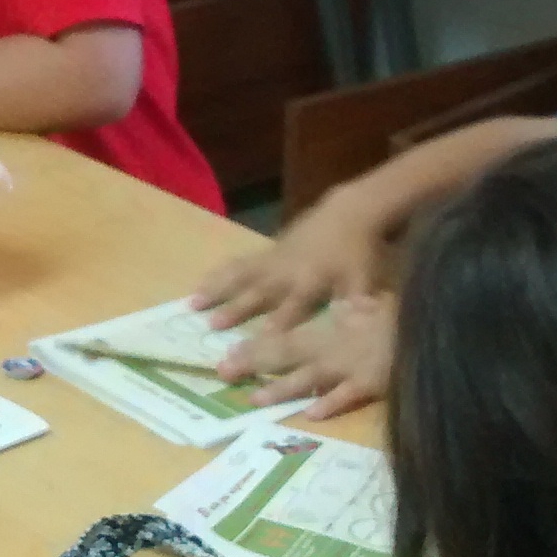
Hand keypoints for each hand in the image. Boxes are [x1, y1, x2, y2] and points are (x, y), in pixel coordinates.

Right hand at [191, 186, 389, 332]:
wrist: (348, 213)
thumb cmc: (358, 252)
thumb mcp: (364, 280)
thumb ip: (359, 304)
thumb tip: (362, 325)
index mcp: (309, 284)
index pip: (291, 309)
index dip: (275, 326)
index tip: (256, 343)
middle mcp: (285, 273)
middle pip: (258, 293)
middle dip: (236, 309)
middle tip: (212, 326)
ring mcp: (272, 261)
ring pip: (239, 276)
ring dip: (216, 290)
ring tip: (192, 304)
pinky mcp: (265, 252)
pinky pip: (237, 264)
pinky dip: (217, 275)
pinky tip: (199, 285)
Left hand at [223, 294, 395, 419]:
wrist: (432, 318)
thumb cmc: (404, 309)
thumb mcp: (377, 302)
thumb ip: (356, 308)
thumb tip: (341, 308)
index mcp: (334, 327)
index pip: (287, 337)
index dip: (258, 345)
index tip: (229, 352)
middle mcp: (335, 346)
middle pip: (288, 355)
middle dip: (254, 363)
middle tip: (223, 372)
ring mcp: (352, 366)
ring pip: (310, 377)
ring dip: (281, 388)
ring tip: (254, 398)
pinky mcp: (374, 382)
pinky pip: (348, 394)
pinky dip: (330, 402)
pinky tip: (311, 413)